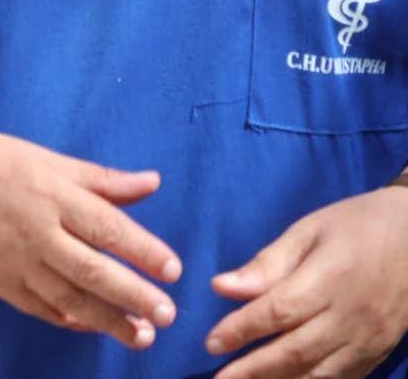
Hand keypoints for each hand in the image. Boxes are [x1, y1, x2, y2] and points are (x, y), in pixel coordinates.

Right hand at [0, 124, 181, 349]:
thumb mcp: (42, 158)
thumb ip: (98, 178)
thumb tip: (152, 182)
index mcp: (48, 192)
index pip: (105, 226)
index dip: (142, 250)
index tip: (174, 270)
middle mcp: (32, 229)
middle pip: (91, 269)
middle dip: (133, 295)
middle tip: (168, 314)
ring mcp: (11, 258)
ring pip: (68, 297)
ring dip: (107, 320)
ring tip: (141, 335)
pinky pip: (37, 306)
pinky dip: (67, 320)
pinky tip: (92, 326)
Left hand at [206, 184, 407, 376]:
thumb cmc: (356, 226)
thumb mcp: (308, 232)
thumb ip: (267, 264)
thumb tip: (220, 287)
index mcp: (328, 280)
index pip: (277, 313)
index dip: (241, 331)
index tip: (211, 343)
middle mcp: (349, 317)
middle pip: (296, 352)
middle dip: (254, 370)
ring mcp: (368, 339)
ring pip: (320, 374)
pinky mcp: (379, 352)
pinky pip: (344, 378)